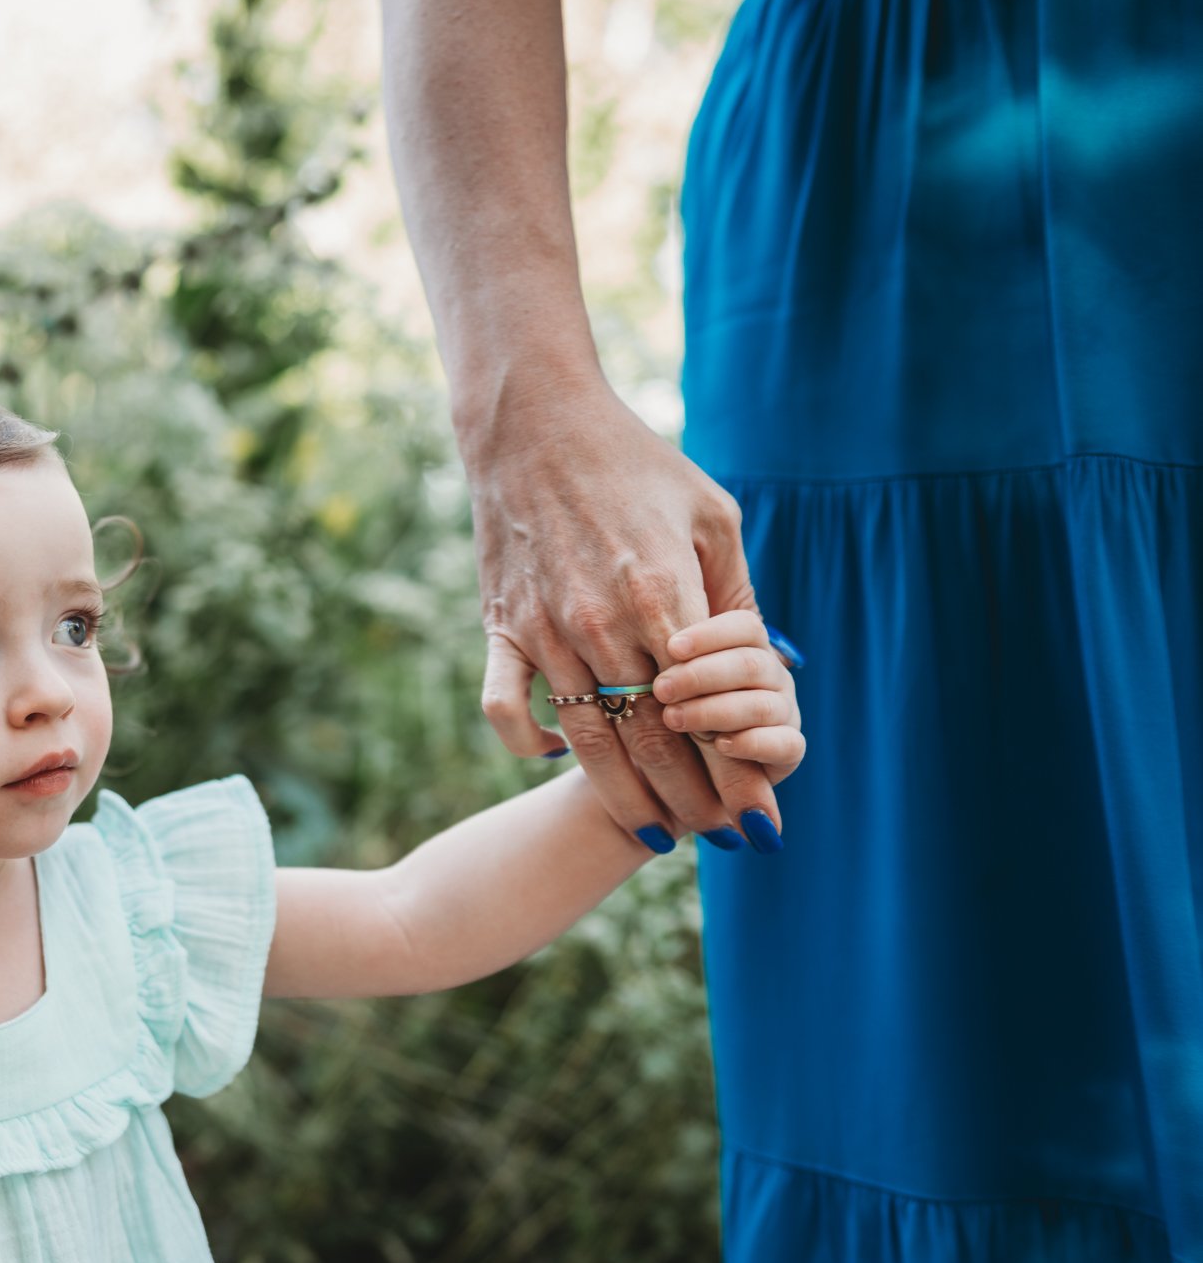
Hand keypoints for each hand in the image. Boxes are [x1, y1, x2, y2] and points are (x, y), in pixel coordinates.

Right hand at [469, 374, 780, 850]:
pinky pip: (507, 708)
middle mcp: (602, 622)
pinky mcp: (501, 626)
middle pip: (653, 739)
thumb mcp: (713, 515)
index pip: (708, 709)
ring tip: (655, 832)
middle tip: (718, 836)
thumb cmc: (637, 464)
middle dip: (692, 799)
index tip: (759, 811)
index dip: (736, 770)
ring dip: (624, 795)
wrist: (535, 426)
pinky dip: (529, 743)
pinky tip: (556, 757)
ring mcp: (544, 629)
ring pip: (588, 739)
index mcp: (662, 594)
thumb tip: (762, 660)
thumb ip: (735, 592)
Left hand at [656, 610, 805, 781]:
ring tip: (674, 719)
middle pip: (750, 664)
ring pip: (762, 704)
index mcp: (750, 648)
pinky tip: (719, 746)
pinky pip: (787, 744)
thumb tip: (658, 640)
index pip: (745, 627)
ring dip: (715, 711)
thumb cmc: (676, 708)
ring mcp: (785, 711)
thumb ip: (673, 657)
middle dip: (701, 676)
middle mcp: (774, 676)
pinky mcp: (790, 749)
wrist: (689, 768)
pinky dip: (751, 744)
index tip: (670, 647)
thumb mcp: (671, 678)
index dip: (710, 635)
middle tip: (661, 689)